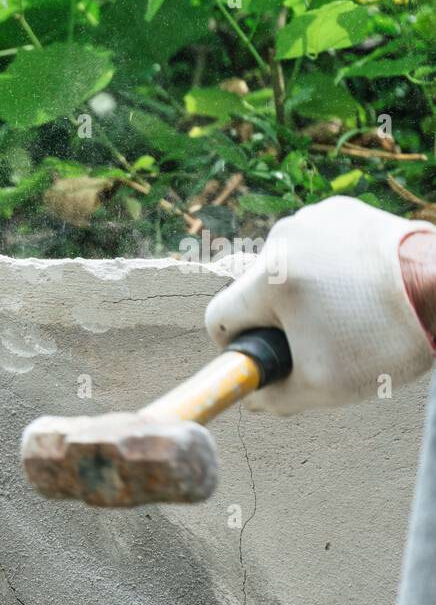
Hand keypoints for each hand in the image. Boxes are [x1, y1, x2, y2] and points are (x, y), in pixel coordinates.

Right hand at [204, 196, 435, 414]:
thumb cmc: (385, 341)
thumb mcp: (321, 387)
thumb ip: (270, 396)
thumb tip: (249, 393)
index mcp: (270, 278)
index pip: (219, 319)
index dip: (240, 345)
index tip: (270, 354)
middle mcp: (284, 238)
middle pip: (252, 292)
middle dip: (277, 318)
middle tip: (320, 337)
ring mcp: (313, 218)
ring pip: (281, 268)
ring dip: (300, 292)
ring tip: (346, 309)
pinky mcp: (340, 208)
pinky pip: (311, 246)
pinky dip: (325, 268)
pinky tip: (357, 285)